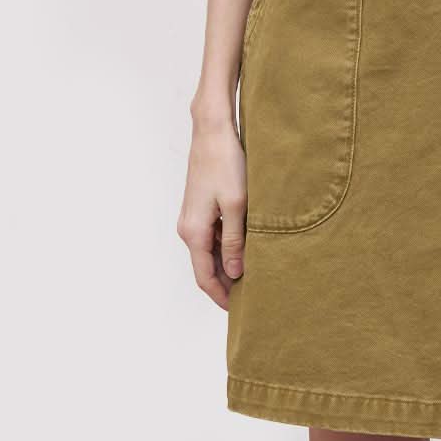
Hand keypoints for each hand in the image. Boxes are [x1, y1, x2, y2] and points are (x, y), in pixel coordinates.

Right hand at [176, 106, 247, 309]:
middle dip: (225, 283)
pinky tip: (245, 247)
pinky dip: (225, 247)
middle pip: (206, 267)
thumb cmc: (226, 163)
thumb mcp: (236, 205)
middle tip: (251, 295)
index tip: (240, 309)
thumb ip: (234, 241)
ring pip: (209, 251)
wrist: (212, 131)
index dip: (221, 296)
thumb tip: (234, 272)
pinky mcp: (199, 206)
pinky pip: (211, 236)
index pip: (205, 277)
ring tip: (252, 273)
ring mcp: (192, 217)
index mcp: (194, 232)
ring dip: (226, 264)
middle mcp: (188, 228)